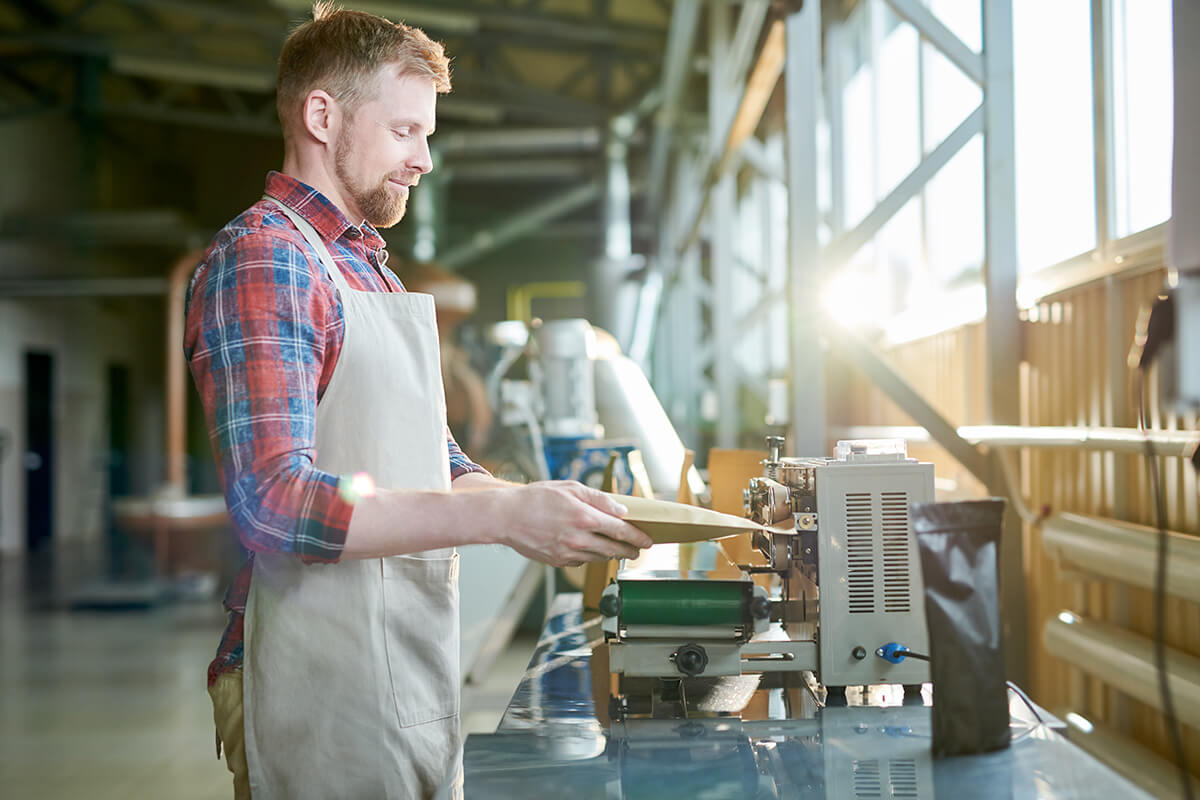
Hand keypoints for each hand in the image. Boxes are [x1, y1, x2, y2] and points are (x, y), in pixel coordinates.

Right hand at [492, 481, 652, 566]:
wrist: (506, 516)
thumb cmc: (536, 498)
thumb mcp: (571, 488)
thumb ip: (599, 499)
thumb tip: (621, 510)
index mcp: (584, 517)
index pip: (620, 531)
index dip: (638, 537)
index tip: (648, 541)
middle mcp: (578, 539)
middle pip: (614, 550)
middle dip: (630, 550)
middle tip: (638, 549)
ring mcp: (568, 553)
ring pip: (599, 558)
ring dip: (612, 554)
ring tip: (618, 549)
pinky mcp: (558, 562)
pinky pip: (582, 561)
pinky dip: (590, 556)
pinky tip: (591, 548)